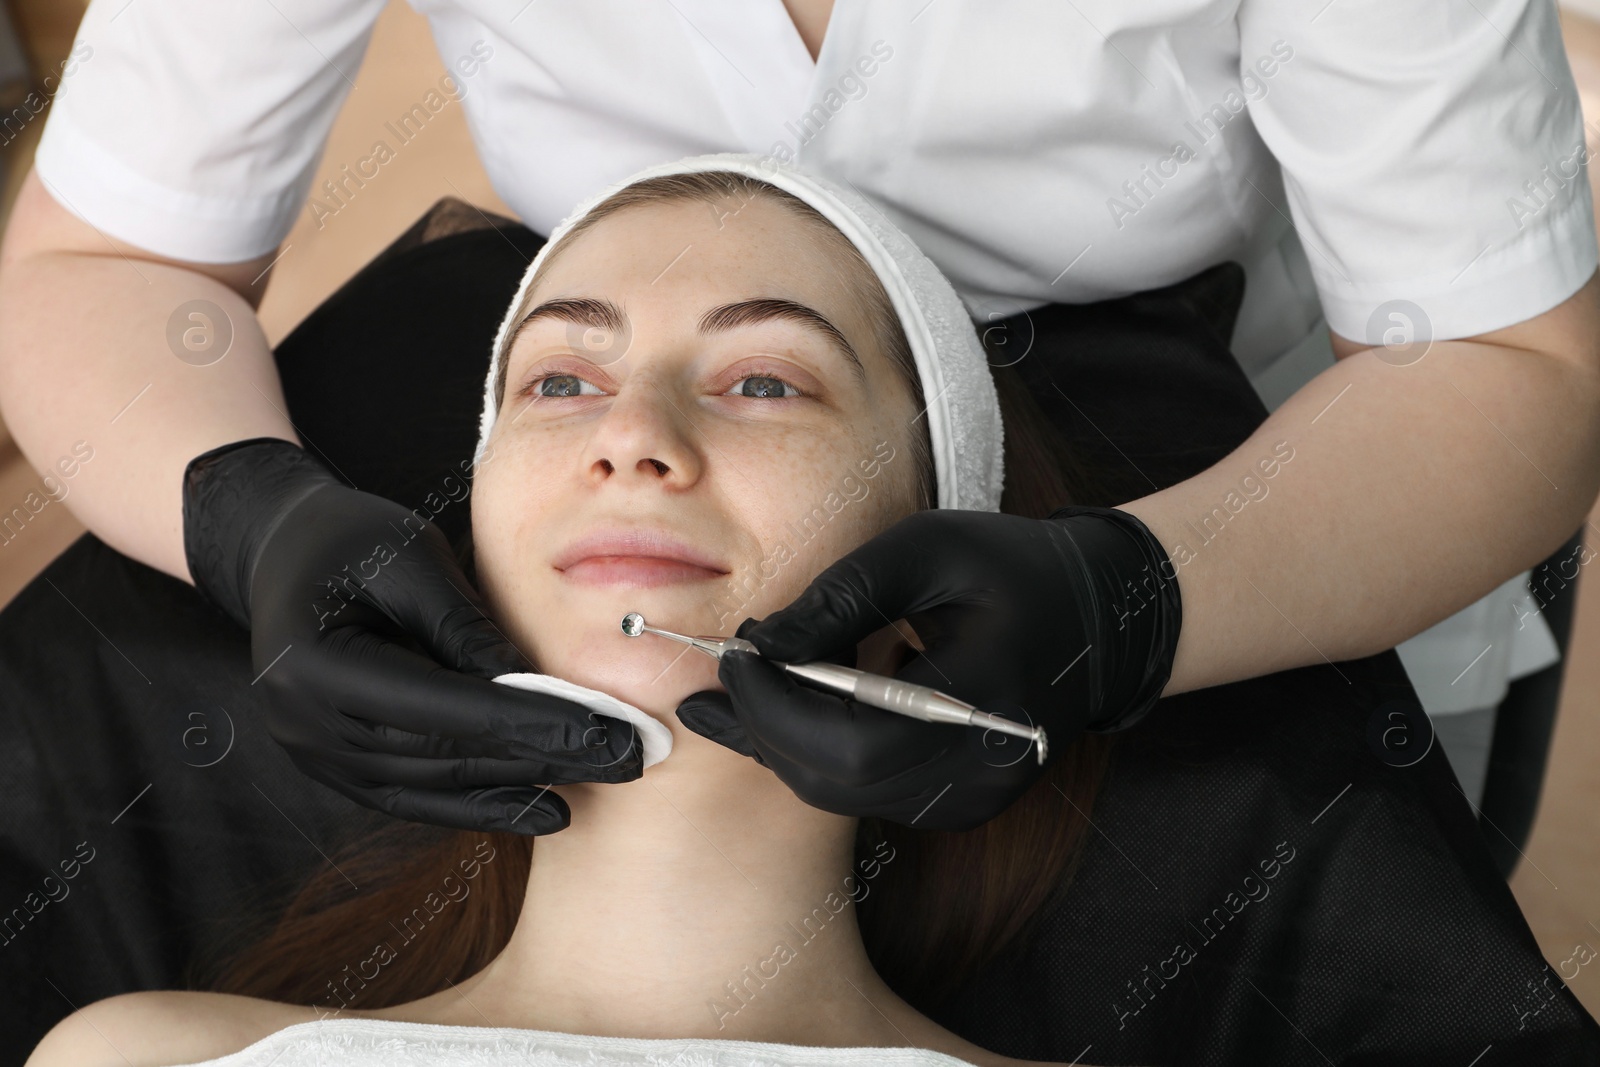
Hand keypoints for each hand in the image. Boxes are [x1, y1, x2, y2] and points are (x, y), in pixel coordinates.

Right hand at [183, 437, 640, 834]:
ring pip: (436, 786)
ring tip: (599, 778)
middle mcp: (307, 727)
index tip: (600, 729)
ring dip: (521, 786)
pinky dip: (481, 803)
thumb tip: (533, 688)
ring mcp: (317, 756)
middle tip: (626, 756)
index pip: (444, 708)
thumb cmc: (345, 539)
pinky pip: (417, 797)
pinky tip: (543, 808)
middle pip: (444, 756)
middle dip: (542, 757)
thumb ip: (465, 627)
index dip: (527, 722)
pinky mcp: (338, 767)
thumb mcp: (410, 559)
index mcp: (316, 667)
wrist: (281, 552)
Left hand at [675, 507, 1179, 829]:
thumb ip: (842, 596)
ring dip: (783, 737)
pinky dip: (818, 749)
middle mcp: (977, 772)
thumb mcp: (926, 550)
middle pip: (836, 780)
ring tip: (746, 679)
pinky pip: (864, 790)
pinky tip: (793, 702)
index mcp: (982, 702)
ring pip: (840, 792)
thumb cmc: (1014, 569)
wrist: (1096, 618)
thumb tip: (760, 643)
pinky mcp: (957, 804)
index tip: (732, 656)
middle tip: (725, 667)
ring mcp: (969, 799)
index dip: (777, 708)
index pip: (852, 743)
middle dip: (765, 724)